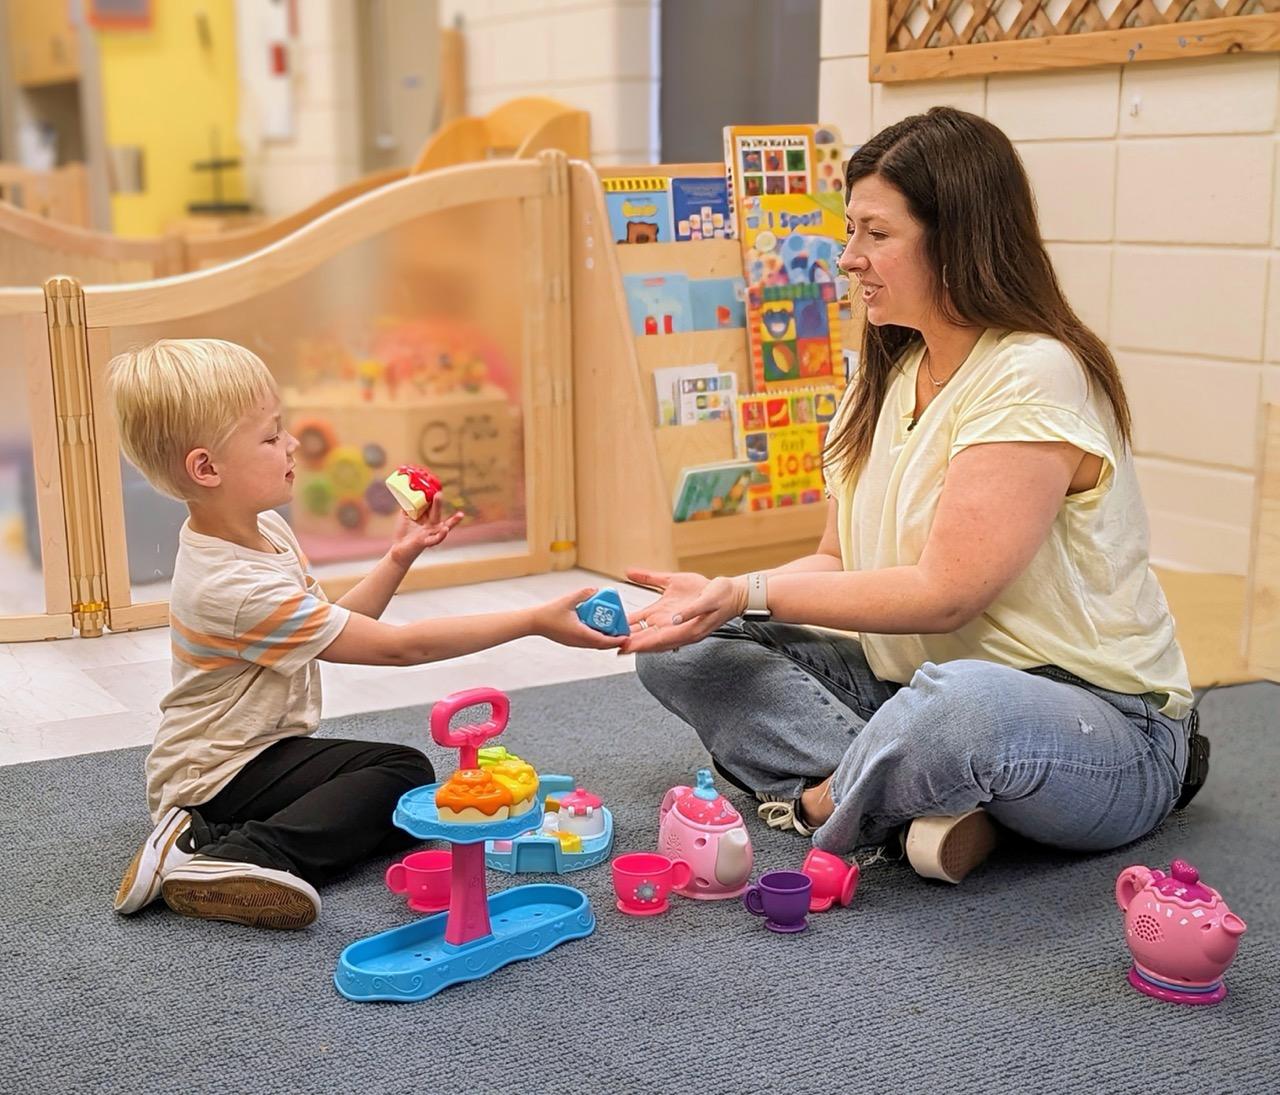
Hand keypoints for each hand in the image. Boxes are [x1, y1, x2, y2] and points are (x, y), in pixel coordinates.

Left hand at [388, 496, 463, 567]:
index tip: (437, 489)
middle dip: (439, 504)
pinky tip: (445, 530)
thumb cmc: (404, 533)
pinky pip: (436, 540)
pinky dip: (441, 535)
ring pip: (443, 527)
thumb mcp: (405, 516)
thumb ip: (408, 506)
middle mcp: (432, 526)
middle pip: (438, 513)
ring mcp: (430, 534)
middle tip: (439, 493)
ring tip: (460, 515)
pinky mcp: (426, 543)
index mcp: (428, 518)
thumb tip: (407, 492)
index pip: (433, 507)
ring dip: (453, 522)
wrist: (398, 550)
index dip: (435, 499)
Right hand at [531, 587, 627, 649]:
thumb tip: (596, 590)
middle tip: (622, 631)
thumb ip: (583, 594)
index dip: (616, 640)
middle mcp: (579, 641)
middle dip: (614, 640)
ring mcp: (575, 643)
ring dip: (605, 639)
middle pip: (602, 645)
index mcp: (580, 634)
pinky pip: (588, 642)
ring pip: (595, 644)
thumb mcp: (568, 600)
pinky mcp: (571, 641)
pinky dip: (596, 637)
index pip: (603, 641)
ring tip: (613, 629)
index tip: (626, 636)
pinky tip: (597, 627)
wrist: (534, 622)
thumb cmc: (548, 614)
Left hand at [620, 573, 747, 654]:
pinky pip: (656, 621)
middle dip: (631, 643)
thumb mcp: (707, 600)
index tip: (624, 647)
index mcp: (685, 628)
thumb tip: (675, 620)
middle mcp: (678, 629)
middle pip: (649, 639)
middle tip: (611, 645)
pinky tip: (631, 625)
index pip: (657, 639)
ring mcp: (676, 623)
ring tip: (616, 639)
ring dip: (635, 637)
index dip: (639, 644)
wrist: (734, 593)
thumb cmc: (723, 596)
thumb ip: (691, 611)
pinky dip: (642, 626)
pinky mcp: (676, 614)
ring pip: (651, 633)